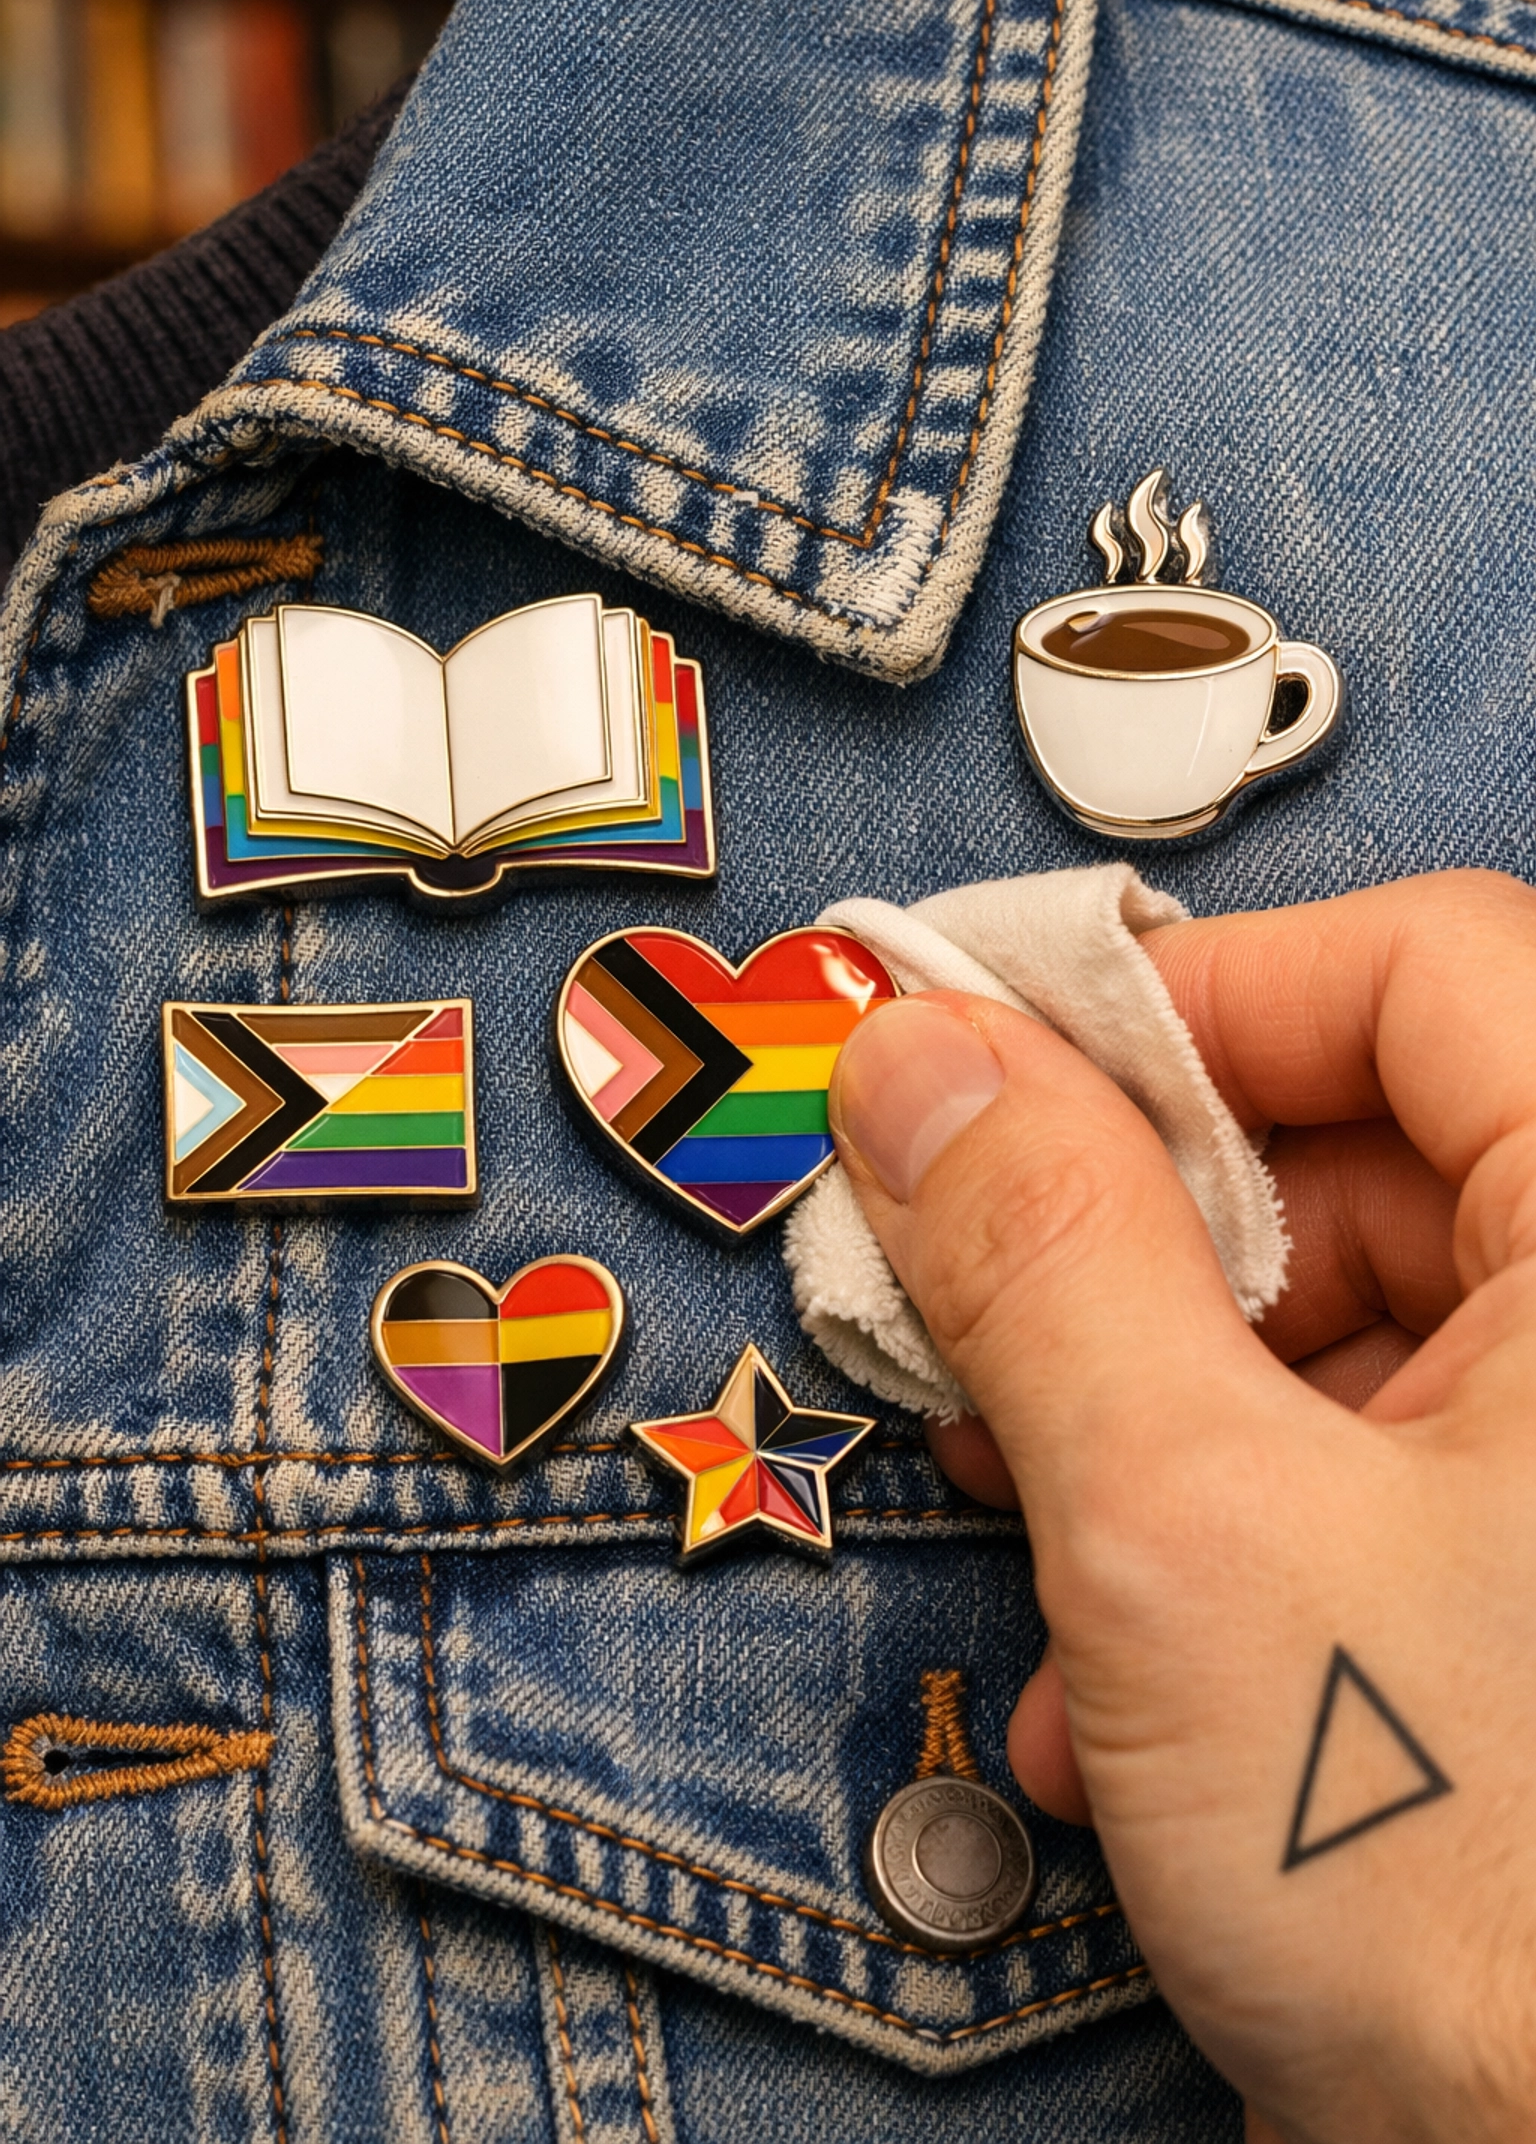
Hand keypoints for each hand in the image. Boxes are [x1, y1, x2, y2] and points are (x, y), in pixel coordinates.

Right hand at [829, 871, 1535, 2143]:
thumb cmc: (1489, 1903)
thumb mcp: (1187, 1524)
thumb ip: (1040, 1252)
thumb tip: (921, 1064)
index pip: (1420, 969)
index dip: (1193, 1000)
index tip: (997, 1070)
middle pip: (1356, 1150)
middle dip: (1131, 1249)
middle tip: (975, 1323)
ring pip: (1335, 1324)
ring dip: (1143, 1425)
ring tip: (1038, 1549)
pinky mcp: (1532, 1585)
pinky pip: (1364, 1468)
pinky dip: (1217, 1539)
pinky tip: (1116, 1694)